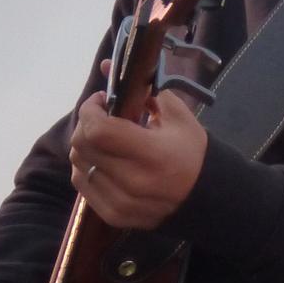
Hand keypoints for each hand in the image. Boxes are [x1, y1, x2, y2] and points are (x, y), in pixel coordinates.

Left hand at [67, 87, 206, 229]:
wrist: (205, 197)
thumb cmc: (192, 152)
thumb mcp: (177, 115)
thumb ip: (142, 89)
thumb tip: (106, 66)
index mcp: (152, 154)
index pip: (98, 130)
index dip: (91, 109)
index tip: (102, 101)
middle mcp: (133, 182)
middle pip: (82, 146)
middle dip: (86, 124)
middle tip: (102, 117)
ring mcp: (121, 203)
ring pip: (78, 166)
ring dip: (85, 147)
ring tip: (105, 141)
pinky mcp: (114, 216)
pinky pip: (82, 186)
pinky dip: (87, 169)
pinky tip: (103, 162)